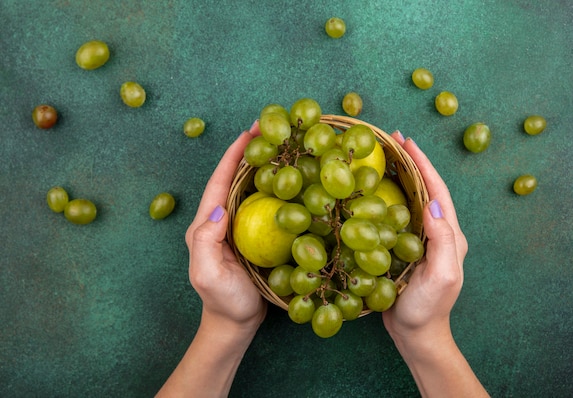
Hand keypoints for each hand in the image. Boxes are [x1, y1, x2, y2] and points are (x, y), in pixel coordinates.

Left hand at [185, 120, 266, 330]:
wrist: (236, 322)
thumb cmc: (222, 300)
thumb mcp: (206, 274)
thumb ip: (204, 241)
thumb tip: (217, 208)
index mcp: (206, 223)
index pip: (220, 182)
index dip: (233, 155)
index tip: (250, 133)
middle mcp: (222, 218)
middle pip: (236, 177)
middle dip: (251, 150)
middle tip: (271, 126)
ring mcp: (241, 226)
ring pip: (252, 187)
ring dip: (266, 164)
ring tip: (285, 142)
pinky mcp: (256, 234)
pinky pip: (267, 204)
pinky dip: (277, 187)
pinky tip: (295, 178)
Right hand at [382, 132, 486, 397]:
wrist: (417, 334)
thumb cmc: (428, 308)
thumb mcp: (440, 276)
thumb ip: (442, 240)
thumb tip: (435, 204)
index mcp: (450, 235)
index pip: (437, 191)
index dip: (423, 164)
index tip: (407, 142)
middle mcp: (438, 232)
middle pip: (426, 188)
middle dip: (412, 162)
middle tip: (392, 139)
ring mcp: (422, 239)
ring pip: (412, 198)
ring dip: (400, 174)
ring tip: (383, 155)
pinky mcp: (406, 247)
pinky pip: (398, 214)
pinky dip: (388, 195)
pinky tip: (372, 189)